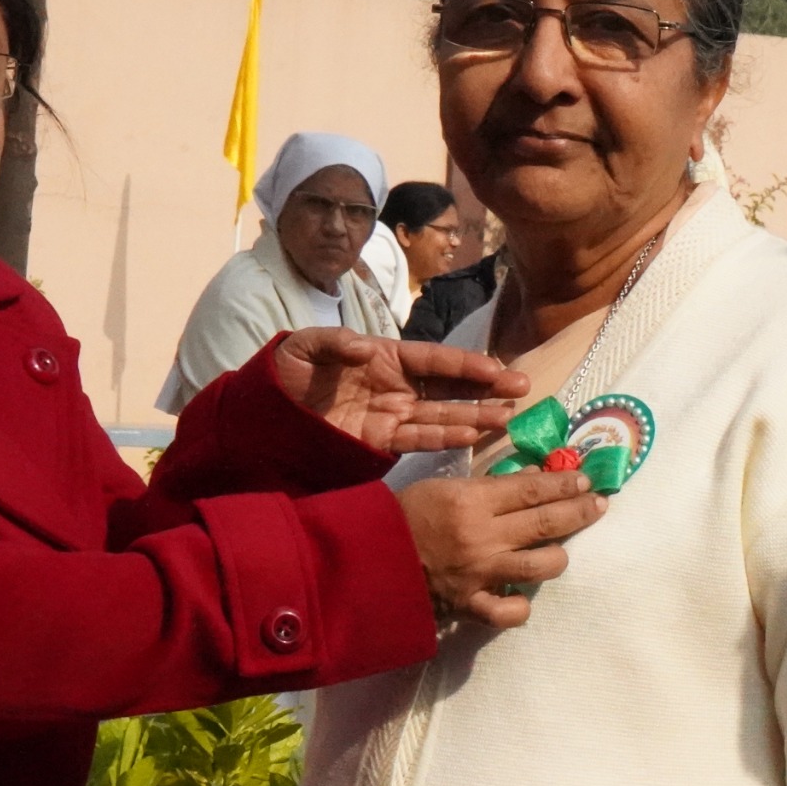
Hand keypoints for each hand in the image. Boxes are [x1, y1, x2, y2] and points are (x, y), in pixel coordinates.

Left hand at [272, 329, 528, 454]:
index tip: (497, 368)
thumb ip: (335, 344)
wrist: (266, 412)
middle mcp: (397, 385)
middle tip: (521, 390)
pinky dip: (443, 438)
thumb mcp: (306, 346)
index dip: (466, 363)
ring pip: (442, 414)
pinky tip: (469, 437)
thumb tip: (366, 352)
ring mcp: (392, 414)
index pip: (434, 359)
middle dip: (485, 388)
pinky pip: (418, 439)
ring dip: (474, 416)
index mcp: (386, 356)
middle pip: (450, 386)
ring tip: (506, 418)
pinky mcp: (380, 441)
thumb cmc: (289, 370)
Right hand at [398, 471, 607, 629]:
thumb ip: (489, 487)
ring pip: (540, 565)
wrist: (369, 557)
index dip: (565, 484)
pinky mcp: (470, 603)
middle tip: (598, 504)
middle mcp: (483, 537)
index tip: (586, 480)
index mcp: (473, 502)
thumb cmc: (405, 514)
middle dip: (578, 511)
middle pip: (545, 522)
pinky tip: (524, 597)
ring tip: (562, 549)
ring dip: (558, 556)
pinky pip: (507, 612)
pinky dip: (520, 606)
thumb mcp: (444, 486)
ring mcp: (480, 573)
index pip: (533, 490)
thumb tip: (534, 482)